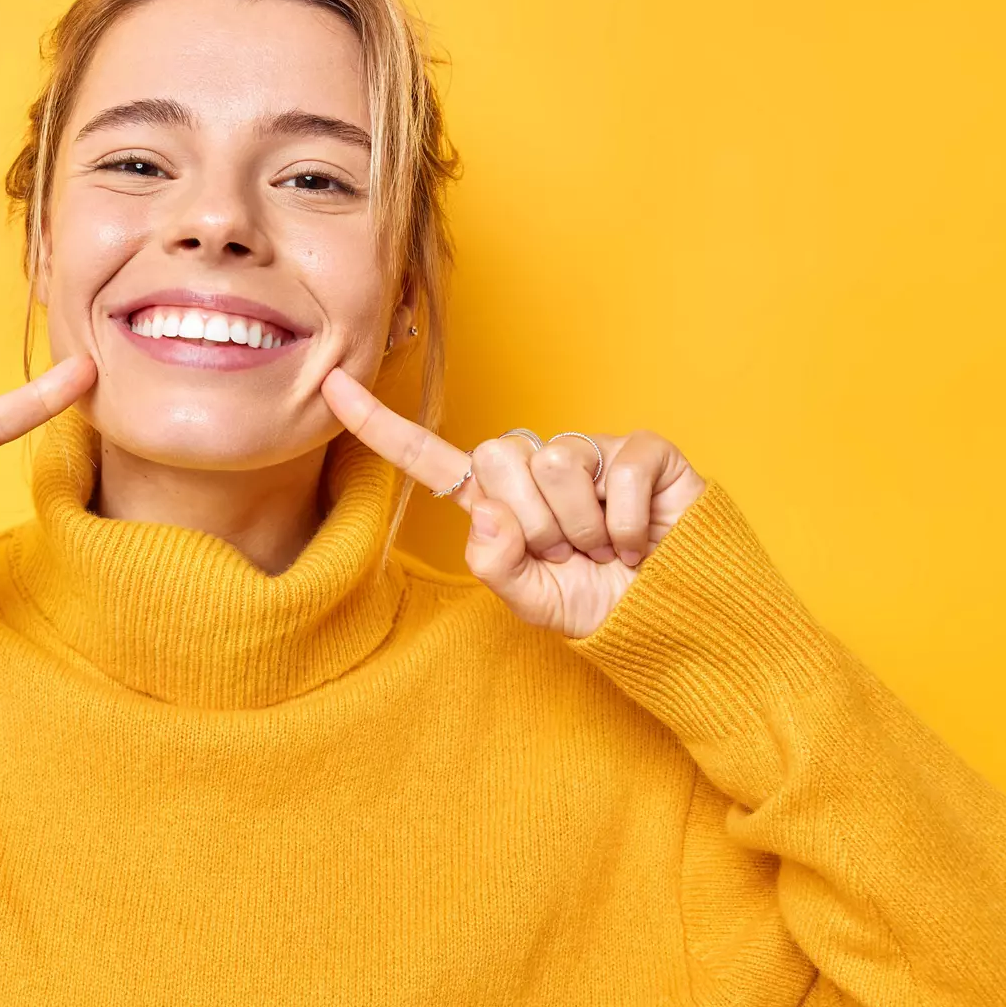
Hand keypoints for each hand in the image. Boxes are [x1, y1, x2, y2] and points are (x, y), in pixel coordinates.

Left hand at [321, 367, 705, 637]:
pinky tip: (640, 542)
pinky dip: (628, 525)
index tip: (329, 384)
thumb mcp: (533, 602)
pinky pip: (616, 473)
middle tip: (569, 552)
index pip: (428, 458)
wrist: (676, 621)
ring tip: (605, 548)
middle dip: (534, 522)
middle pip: (499, 457)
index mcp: (497, 500)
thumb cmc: (601, 606)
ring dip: (582, 527)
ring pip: (555, 464)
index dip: (379, 425)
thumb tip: (487, 512)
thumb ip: (496, 565)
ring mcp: (590, 454)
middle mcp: (537, 466)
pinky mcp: (642, 451)